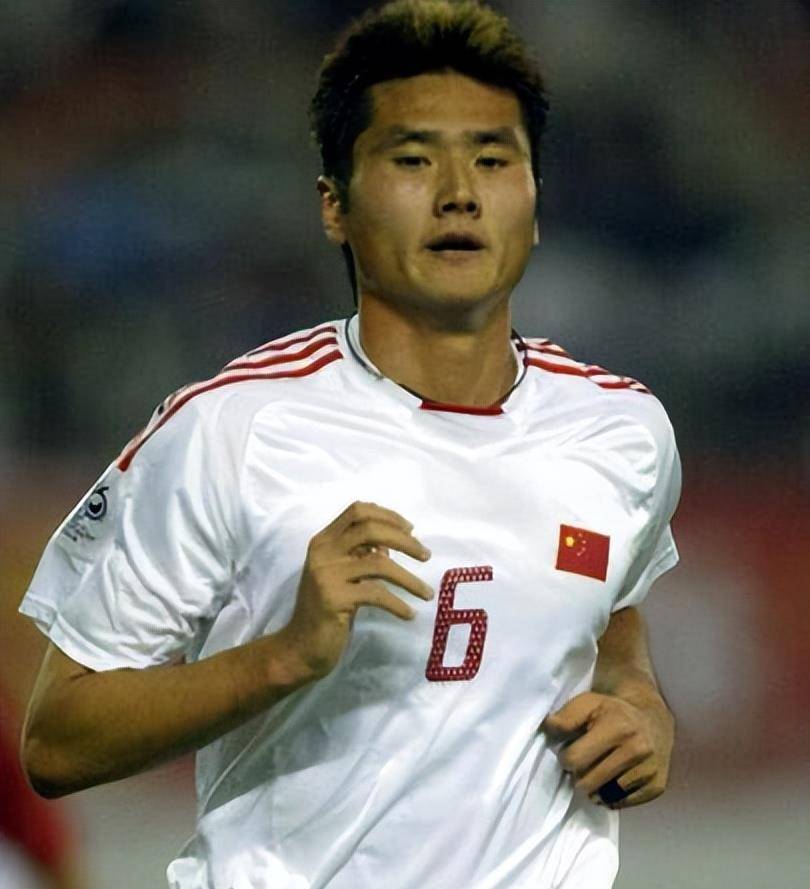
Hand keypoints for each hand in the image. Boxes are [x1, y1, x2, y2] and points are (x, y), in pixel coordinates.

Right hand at [279, 501, 432, 678]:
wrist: (300, 647)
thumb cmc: (327, 610)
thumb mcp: (343, 575)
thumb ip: (361, 555)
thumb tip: (393, 543)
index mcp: (324, 541)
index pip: (357, 511)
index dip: (388, 515)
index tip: (411, 529)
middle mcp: (323, 552)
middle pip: (370, 529)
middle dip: (404, 541)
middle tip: (426, 556)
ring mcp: (326, 574)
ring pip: (378, 563)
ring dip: (409, 579)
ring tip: (427, 593)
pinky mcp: (333, 599)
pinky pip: (376, 594)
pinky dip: (398, 604)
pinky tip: (409, 614)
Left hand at [541, 690, 674, 808]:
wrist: (652, 718)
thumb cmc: (612, 711)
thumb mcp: (587, 703)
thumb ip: (565, 717)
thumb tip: (548, 730)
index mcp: (617, 727)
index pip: (575, 759)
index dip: (565, 757)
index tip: (568, 752)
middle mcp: (637, 750)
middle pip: (588, 782)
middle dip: (577, 775)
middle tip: (581, 764)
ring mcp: (649, 770)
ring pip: (605, 796)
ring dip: (593, 788)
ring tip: (593, 773)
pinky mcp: (657, 786)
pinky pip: (622, 804)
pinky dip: (611, 797)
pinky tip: (609, 782)